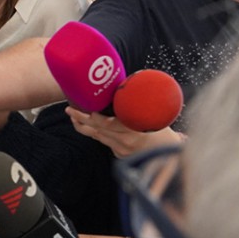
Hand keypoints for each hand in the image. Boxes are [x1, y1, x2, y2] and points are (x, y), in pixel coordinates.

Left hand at [66, 107, 182, 157]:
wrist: (169, 151)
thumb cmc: (161, 128)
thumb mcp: (151, 115)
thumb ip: (136, 104)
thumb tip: (128, 82)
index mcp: (132, 130)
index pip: (105, 123)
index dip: (91, 117)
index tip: (82, 108)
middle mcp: (125, 141)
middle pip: (96, 130)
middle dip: (81, 119)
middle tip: (69, 109)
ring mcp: (121, 150)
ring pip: (97, 136)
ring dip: (84, 126)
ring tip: (73, 116)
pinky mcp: (119, 155)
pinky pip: (104, 141)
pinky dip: (96, 132)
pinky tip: (88, 125)